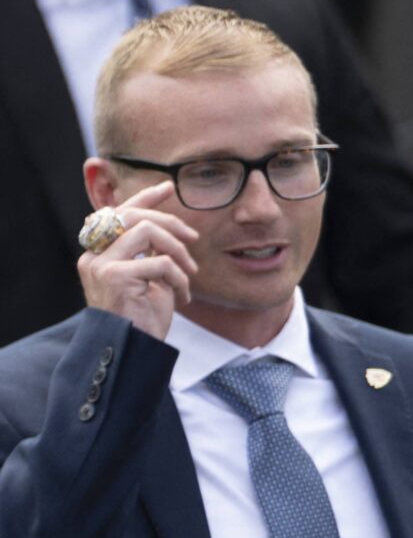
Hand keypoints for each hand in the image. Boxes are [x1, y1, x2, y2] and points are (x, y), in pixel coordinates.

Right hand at [75, 187, 196, 340]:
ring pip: (146, 231)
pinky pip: (160, 263)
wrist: (134, 350)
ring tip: (190, 272)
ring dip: (177, 249)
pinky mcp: (115, 277)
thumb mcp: (149, 278)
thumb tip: (167, 226)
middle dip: (169, 221)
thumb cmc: (144, 318)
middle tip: (193, 237)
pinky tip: (182, 297)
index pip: (118, 214)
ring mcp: (101, 265)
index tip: (168, 187)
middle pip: (132, 215)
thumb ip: (150, 252)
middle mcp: (93, 256)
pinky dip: (179, 277)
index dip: (144, 198)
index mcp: (98, 253)